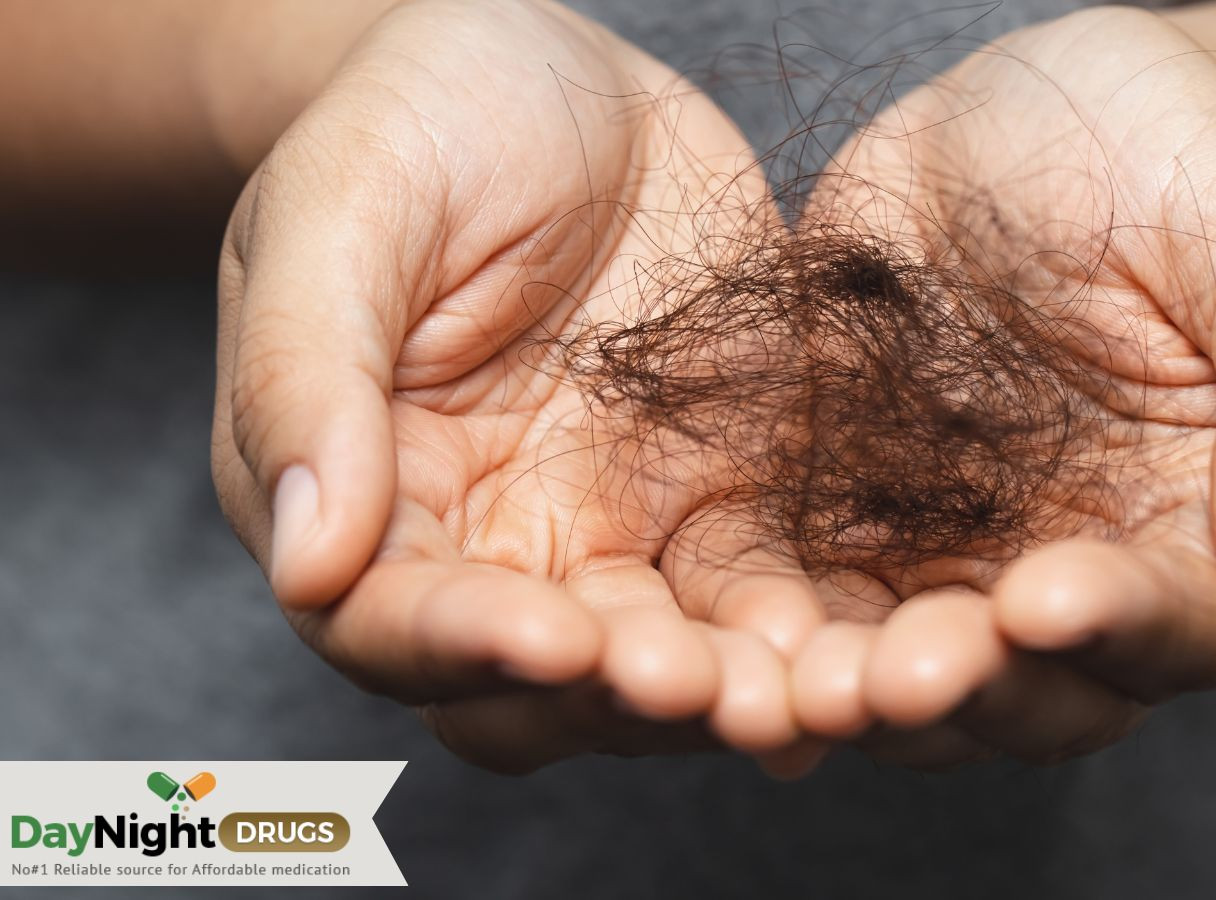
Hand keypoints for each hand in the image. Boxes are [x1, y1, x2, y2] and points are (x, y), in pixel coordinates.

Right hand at [212, 0, 807, 771]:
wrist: (560, 78)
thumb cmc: (417, 122)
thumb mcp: (339, 215)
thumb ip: (306, 378)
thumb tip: (309, 560)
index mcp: (370, 495)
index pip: (392, 621)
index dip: (467, 646)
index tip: (554, 638)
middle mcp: (489, 541)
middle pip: (532, 682)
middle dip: (609, 698)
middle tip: (689, 685)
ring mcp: (612, 528)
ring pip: (655, 662)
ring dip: (718, 693)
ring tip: (787, 694)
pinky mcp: (716, 498)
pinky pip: (758, 589)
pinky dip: (796, 631)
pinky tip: (847, 646)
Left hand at [787, 6, 1215, 765]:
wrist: (1040, 116)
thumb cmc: (1184, 164)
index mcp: (1208, 535)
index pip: (1182, 626)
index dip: (1118, 627)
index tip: (1047, 600)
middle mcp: (1083, 576)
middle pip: (1038, 692)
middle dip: (971, 690)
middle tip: (901, 676)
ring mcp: (957, 558)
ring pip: (910, 671)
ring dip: (856, 691)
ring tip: (801, 681)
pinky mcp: (852, 519)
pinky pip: (805, 595)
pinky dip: (766, 630)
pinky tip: (719, 639)